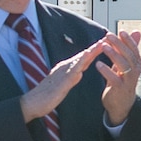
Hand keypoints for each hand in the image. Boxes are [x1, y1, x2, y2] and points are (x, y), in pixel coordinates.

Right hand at [19, 30, 140, 124]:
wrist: (32, 103)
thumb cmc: (47, 95)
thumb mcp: (62, 84)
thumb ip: (71, 78)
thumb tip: (78, 74)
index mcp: (66, 68)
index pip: (83, 58)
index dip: (94, 50)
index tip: (105, 43)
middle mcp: (64, 67)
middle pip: (83, 56)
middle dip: (95, 47)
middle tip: (108, 38)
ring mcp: (62, 73)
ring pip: (79, 61)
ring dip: (91, 52)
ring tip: (101, 44)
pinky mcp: (61, 82)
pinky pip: (72, 72)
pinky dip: (80, 64)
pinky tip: (86, 59)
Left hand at [92, 29, 140, 124]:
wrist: (121, 103)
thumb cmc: (122, 81)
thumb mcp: (126, 63)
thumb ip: (130, 48)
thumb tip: (135, 32)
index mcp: (136, 64)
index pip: (134, 49)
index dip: (128, 40)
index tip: (121, 31)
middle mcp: (135, 71)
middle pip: (129, 55)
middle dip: (119, 44)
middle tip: (109, 36)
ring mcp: (128, 80)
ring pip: (123, 65)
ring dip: (114, 55)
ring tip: (104, 47)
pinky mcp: (120, 89)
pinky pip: (114, 79)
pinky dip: (106, 71)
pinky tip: (98, 64)